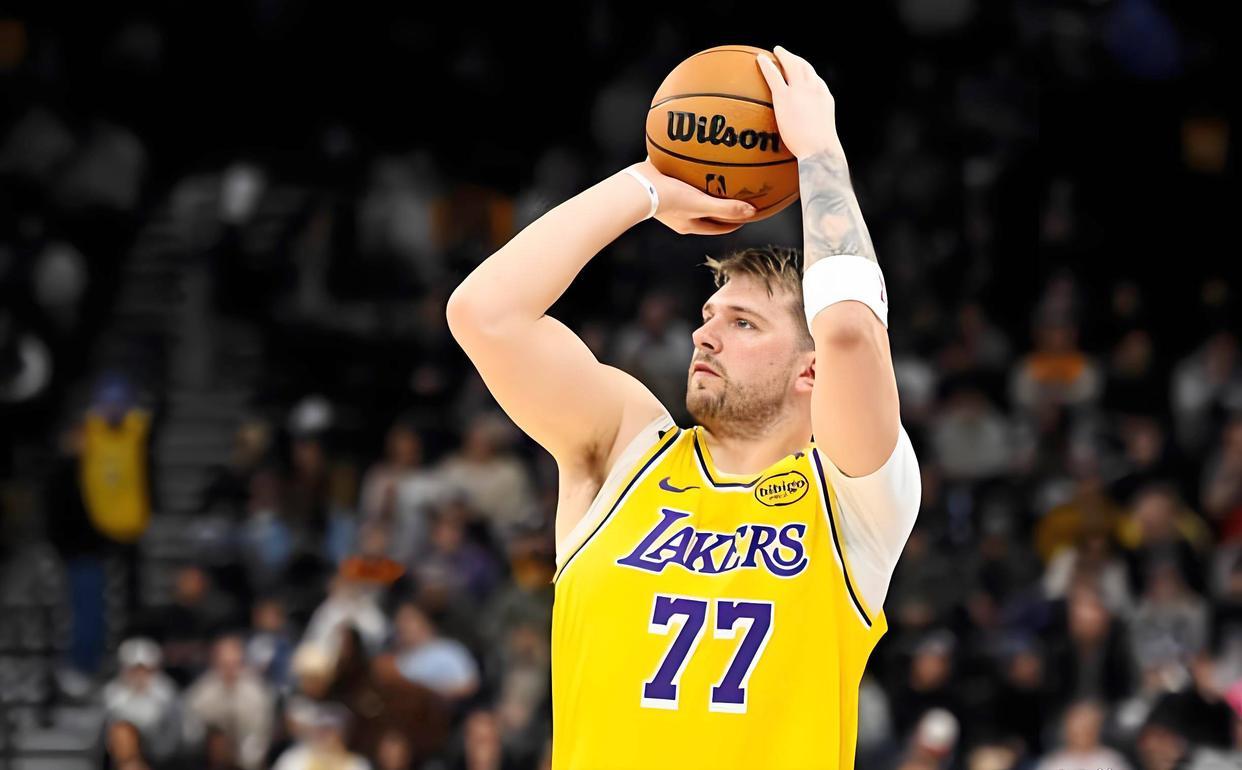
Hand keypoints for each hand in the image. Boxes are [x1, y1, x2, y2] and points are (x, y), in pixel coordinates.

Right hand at [630, 159, 755, 234]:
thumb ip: (726, 208)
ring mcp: (669, 203)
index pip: (719, 227)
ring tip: (718, 178)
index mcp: (690, 225)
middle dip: (723, 207)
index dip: (735, 222)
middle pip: (708, 214)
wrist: (636, 187)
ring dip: (707, 191)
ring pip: (694, 197)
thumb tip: (752, 212)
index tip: (748, 214)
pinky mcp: (661, 186)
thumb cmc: (668, 199)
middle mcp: (680, 216)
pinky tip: (696, 162)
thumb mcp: (701, 204)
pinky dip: (692, 175)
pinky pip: (682, 181)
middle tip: (738, 196)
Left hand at [756, 46, 842, 159]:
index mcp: (824, 97)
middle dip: (796, 59)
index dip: (808, 74)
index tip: (802, 71)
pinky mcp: (785, 96)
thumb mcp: (822, 138)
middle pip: (805, 68)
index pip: (816, 81)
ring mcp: (800, 91)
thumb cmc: (821, 152)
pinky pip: (774, 76)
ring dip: (784, 56)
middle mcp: (815, 89)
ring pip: (792, 65)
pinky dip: (767, 65)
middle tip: (786, 55)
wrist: (820, 150)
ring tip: (776, 52)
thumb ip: (813, 133)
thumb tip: (807, 146)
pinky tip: (759, 60)